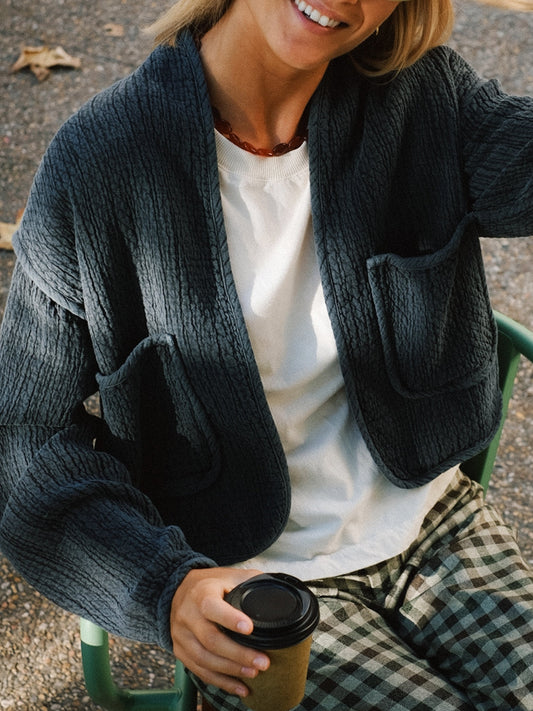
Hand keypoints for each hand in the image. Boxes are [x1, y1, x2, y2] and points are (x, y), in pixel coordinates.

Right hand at [170, 567, 269, 697]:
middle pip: (210, 639)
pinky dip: (220, 682)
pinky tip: (238, 687)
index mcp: (201, 592)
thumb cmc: (211, 584)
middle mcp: (188, 614)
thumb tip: (280, 594)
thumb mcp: (230, 576)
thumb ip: (252, 582)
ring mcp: (181, 634)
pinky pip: (199, 670)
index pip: (212, 607)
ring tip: (253, 673)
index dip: (230, 619)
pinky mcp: (180, 650)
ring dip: (231, 670)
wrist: (180, 589)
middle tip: (262, 662)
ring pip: (204, 659)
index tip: (250, 628)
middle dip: (238, 654)